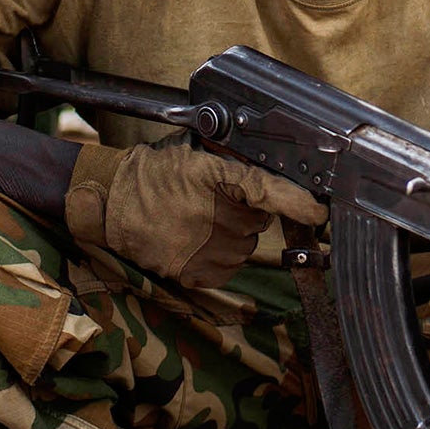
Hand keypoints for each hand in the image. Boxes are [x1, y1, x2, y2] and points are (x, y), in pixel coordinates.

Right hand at [62, 141, 326, 287]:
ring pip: (245, 247)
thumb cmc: (152, 174)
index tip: (319, 211)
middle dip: (247, 213)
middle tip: (217, 202)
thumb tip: (270, 176)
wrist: (110, 203)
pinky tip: (194, 241)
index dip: (298, 203)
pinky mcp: (195, 273)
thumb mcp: (192, 155)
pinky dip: (219, 257)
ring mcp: (204, 247)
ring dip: (233, 236)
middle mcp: (213, 215)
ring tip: (199, 222)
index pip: (268, 191)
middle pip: (258, 221)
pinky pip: (228, 268)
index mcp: (214, 178)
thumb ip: (231, 165)